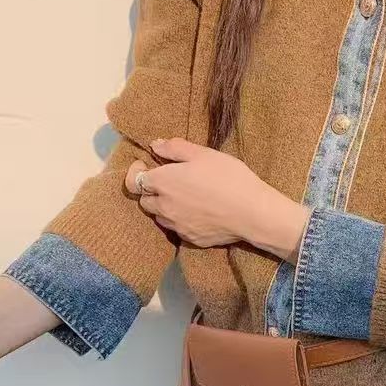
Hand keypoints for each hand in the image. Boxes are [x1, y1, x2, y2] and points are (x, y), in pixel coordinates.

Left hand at [125, 138, 311, 261]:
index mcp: (163, 182)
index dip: (136, 172)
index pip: (133, 181)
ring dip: (166, 207)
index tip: (147, 165)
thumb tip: (155, 145)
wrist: (252, 213)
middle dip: (153, 191)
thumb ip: (175, 148)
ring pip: (160, 216)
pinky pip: (178, 228)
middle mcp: (163, 207)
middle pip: (144, 201)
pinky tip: (201, 213)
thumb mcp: (204, 154)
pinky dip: (182, 220)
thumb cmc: (229, 178)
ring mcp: (176, 226)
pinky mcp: (190, 239)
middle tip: (172, 182)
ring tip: (187, 198)